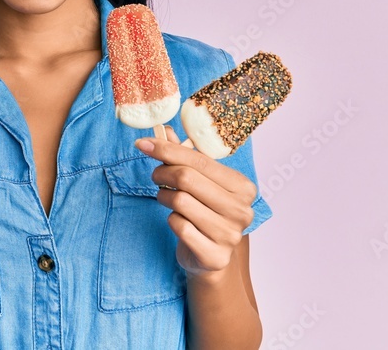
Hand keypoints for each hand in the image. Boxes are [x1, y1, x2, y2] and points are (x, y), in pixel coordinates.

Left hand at [135, 128, 257, 276]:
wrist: (211, 256)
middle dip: (163, 172)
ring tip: (165, 197)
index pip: (199, 160)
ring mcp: (230, 235)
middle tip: (156, 175)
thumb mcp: (201, 181)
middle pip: (187, 178)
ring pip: (180, 201)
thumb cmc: (205, 211)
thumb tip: (166, 131)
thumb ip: (185, 156)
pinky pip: (179, 226)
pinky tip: (177, 221)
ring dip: (164, 196)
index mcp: (243, 187)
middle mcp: (241, 210)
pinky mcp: (214, 255)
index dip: (168, 150)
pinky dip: (171, 219)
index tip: (144, 144)